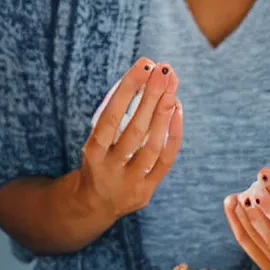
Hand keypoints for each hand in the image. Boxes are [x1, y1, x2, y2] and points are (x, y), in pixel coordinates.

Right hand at [79, 57, 182, 220]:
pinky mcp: (146, 191)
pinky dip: (173, 135)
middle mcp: (110, 169)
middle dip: (151, 97)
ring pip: (152, 146)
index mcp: (92, 153)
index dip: (128, 90)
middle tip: (164, 70)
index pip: (110, 118)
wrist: (94, 204)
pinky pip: (165, 160)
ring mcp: (130, 182)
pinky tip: (177, 110)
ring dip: (164, 113)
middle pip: (135, 130)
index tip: (143, 65)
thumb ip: (114, 119)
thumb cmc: (98, 162)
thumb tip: (144, 81)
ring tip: (172, 86)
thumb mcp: (95, 142)